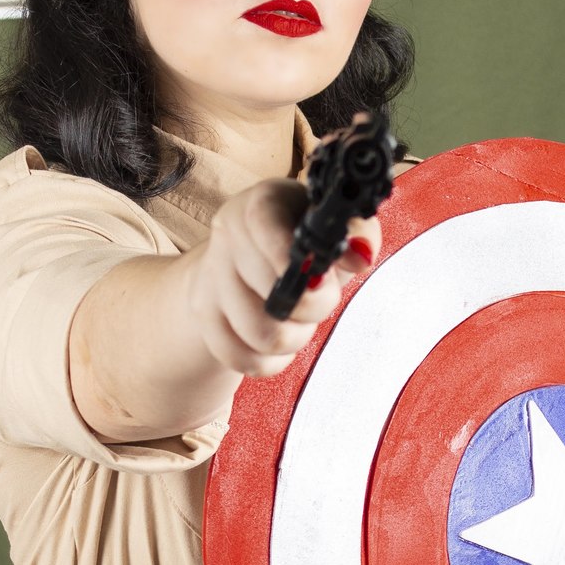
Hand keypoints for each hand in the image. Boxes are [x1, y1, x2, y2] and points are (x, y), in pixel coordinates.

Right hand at [187, 177, 381, 377]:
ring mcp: (211, 277)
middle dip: (313, 308)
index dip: (290, 257)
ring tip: (300, 321)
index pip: (264, 224)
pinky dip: (270, 361)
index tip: (321, 279)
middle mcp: (228, 235)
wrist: (252, 262)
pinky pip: (240, 357)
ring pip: (260, 333)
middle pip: (272, 292)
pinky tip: (280, 345)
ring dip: (294, 338)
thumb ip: (358, 234)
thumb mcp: (335, 230)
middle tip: (321, 299)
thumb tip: (361, 257)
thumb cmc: (304, 243)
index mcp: (262, 204)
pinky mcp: (203, 316)